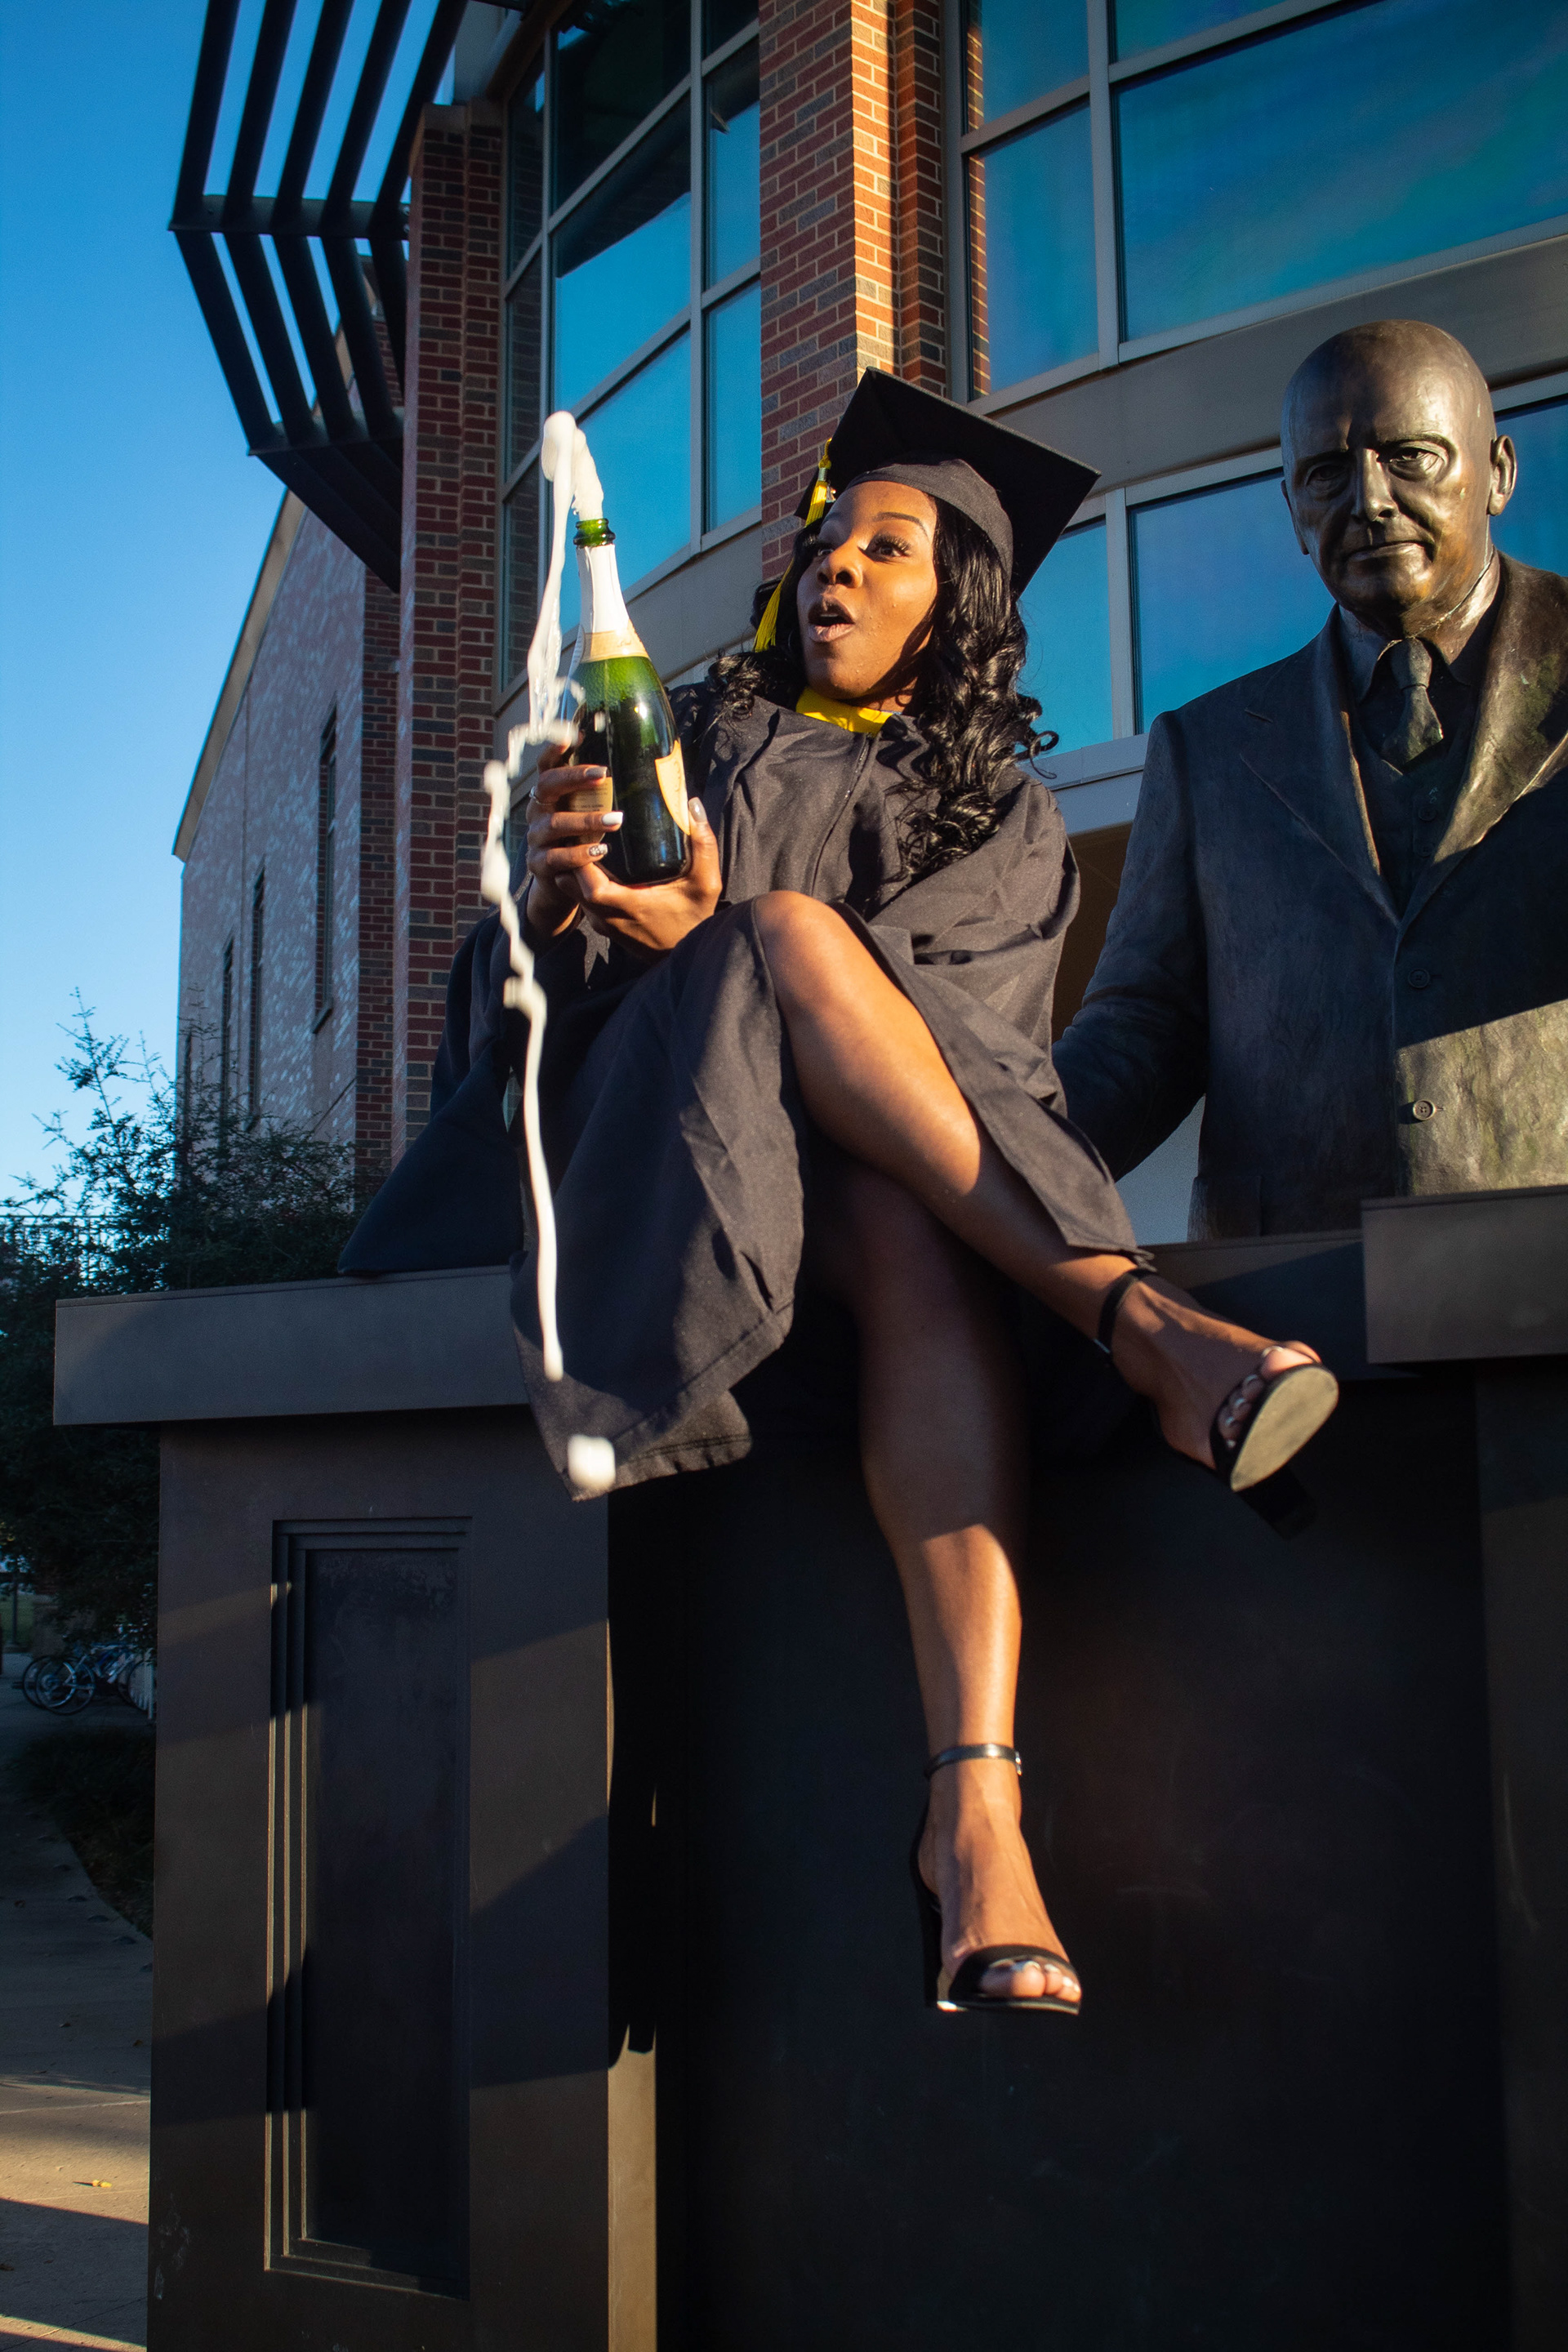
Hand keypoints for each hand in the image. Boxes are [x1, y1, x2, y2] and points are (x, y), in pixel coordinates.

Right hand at [521, 746, 617, 942]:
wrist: (562, 886)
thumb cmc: (583, 842)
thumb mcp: (589, 815)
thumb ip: (606, 796)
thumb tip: (658, 773)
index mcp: (552, 795)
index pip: (548, 765)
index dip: (556, 748)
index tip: (575, 734)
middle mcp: (539, 811)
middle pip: (547, 785)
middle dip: (574, 777)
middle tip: (603, 774)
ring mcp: (537, 838)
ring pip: (554, 823)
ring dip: (585, 820)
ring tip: (615, 820)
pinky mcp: (539, 865)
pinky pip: (556, 857)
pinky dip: (579, 854)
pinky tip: (600, 852)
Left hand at [524, 748, 721, 959]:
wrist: (686, 957)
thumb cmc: (695, 920)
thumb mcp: (706, 883)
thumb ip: (703, 845)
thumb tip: (692, 805)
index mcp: (628, 906)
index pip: (588, 882)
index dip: (582, 857)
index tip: (590, 830)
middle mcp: (608, 918)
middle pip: (572, 882)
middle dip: (573, 855)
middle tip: (584, 825)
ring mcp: (603, 924)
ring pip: (573, 891)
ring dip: (576, 867)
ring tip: (587, 838)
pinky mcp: (604, 926)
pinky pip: (582, 899)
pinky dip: (582, 880)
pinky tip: (597, 862)